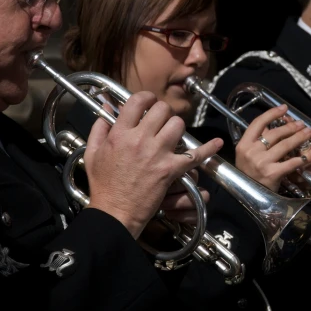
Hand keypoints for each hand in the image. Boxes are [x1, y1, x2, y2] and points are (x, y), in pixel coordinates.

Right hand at [84, 91, 222, 238]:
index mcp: (120, 134)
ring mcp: (157, 154)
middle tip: (161, 121)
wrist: (114, 212)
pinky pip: (194, 155)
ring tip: (172, 135)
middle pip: (162, 110)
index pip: (138, 101)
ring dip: (176, 128)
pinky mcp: (170, 169)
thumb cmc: (103, 185)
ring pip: (177, 125)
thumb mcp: (93, 153)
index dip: (146, 98)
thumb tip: (108, 107)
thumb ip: (99, 128)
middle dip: (163, 113)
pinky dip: (208, 149)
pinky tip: (217, 143)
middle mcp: (140, 139)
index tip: (149, 103)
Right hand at [234, 104, 310, 191]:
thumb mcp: (246, 156)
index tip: (284, 108)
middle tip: (302, 124)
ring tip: (309, 133)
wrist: (249, 198)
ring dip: (300, 137)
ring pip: (285, 145)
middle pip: (275, 133)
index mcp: (243, 145)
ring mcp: (262, 163)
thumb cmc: (248, 175)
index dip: (272, 113)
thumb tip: (272, 125)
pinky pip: (292, 162)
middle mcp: (251, 152)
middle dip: (291, 127)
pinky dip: (306, 156)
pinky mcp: (273, 173)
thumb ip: (256, 141)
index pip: (258, 123)